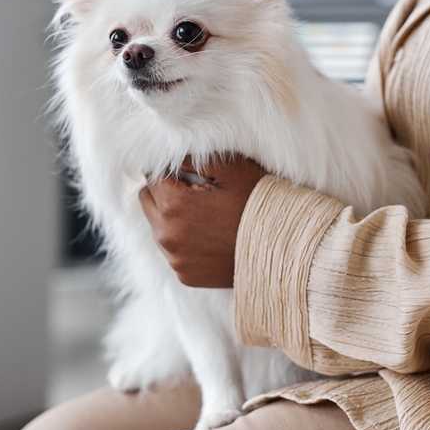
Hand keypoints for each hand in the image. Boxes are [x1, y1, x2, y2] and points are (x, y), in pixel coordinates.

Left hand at [139, 154, 264, 287]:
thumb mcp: (231, 169)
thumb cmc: (258, 204)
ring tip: (205, 215)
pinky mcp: (184, 275)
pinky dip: (184, 241)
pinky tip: (209, 236)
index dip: (170, 169)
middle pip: (147, 200)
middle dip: (164, 192)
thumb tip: (168, 154)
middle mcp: (166, 234)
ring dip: (172, 217)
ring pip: (157, 226)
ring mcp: (175, 258)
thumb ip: (193, 157)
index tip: (188, 172)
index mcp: (173, 204)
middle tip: (194, 191)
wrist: (281, 249)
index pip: (152, 175)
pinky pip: (173, 251)